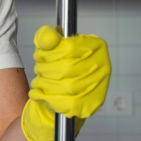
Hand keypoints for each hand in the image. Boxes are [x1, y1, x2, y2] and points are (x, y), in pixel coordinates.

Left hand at [21, 26, 111, 140]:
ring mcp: (99, 86)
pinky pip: (67, 104)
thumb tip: (48, 39)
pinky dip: (47, 99)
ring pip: (67, 87)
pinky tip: (38, 94)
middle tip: (38, 70)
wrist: (64, 88)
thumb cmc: (58, 62)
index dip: (49, 54)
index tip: (40, 57)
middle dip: (45, 70)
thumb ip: (45, 37)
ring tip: (38, 81)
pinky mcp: (91, 104)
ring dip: (45, 84)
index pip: (69, 48)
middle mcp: (102, 65)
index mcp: (95, 45)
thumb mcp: (49, 44)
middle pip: (67, 68)